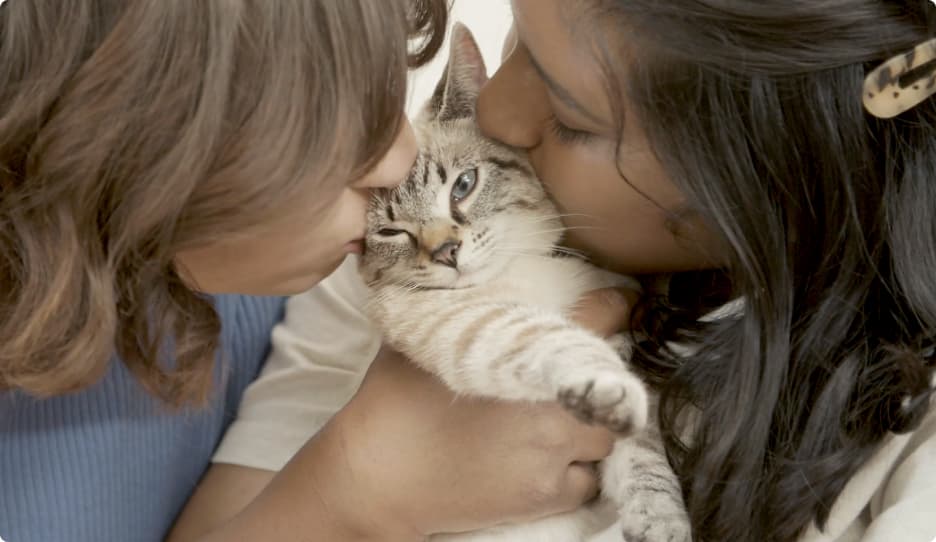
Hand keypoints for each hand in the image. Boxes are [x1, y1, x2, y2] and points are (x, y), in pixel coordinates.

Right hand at [307, 287, 637, 539]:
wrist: (376, 476)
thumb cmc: (393, 402)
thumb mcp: (424, 339)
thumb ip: (462, 312)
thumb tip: (469, 280)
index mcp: (522, 358)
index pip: (595, 321)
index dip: (614, 308)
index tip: (624, 303)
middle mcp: (549, 405)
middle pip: (608, 384)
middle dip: (593, 379)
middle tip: (567, 378)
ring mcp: (551, 453)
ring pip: (603, 436)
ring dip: (589, 426)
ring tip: (556, 423)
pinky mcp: (544, 496)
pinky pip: (587, 480)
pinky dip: (575, 471)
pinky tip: (545, 461)